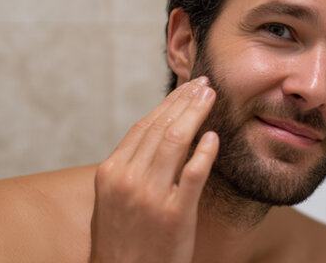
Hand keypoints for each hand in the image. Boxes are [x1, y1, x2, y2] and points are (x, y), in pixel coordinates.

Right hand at [89, 77, 217, 262]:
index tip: (185, 89)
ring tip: (211, 99)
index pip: (143, 127)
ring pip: (176, 142)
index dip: (166, 104)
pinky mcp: (175, 214)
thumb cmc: (121, 242)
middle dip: (185, 101)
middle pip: (160, 128)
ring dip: (196, 114)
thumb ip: (127, 170)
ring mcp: (151, 196)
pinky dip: (205, 151)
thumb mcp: (111, 201)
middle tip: (204, 84)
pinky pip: (194, 173)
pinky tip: (215, 137)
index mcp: (110, 172)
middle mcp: (127, 180)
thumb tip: (150, 139)